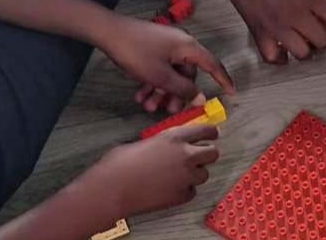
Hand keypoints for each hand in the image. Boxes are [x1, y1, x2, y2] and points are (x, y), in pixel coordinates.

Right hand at [82, 124, 220, 217]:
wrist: (112, 188)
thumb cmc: (120, 163)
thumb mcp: (145, 141)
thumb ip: (164, 142)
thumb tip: (169, 145)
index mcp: (175, 137)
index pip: (206, 130)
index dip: (211, 133)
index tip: (213, 135)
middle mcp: (186, 155)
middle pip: (213, 153)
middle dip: (207, 154)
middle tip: (198, 157)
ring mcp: (185, 177)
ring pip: (204, 174)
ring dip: (195, 174)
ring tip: (177, 175)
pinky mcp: (181, 195)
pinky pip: (191, 191)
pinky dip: (184, 190)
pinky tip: (169, 188)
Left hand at [97, 19, 234, 114]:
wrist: (109, 33)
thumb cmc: (137, 53)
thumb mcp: (161, 76)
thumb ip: (183, 88)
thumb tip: (200, 97)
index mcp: (189, 48)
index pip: (213, 65)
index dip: (223, 80)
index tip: (231, 93)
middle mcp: (182, 45)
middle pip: (188, 75)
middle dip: (178, 94)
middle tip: (169, 111)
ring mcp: (167, 46)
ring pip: (172, 74)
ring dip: (162, 92)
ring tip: (148, 106)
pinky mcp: (154, 48)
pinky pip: (160, 68)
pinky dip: (153, 83)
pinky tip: (140, 96)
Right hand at [218, 0, 325, 62]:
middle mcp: (294, 13)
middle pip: (324, 41)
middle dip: (325, 33)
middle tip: (318, 24)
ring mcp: (276, 27)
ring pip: (303, 54)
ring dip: (306, 46)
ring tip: (302, 34)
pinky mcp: (259, 34)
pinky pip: (275, 58)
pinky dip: (282, 56)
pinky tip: (284, 44)